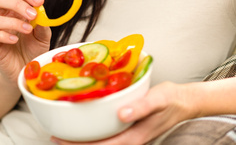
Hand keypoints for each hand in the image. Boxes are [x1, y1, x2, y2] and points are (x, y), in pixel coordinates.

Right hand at [0, 0, 51, 86]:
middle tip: (32, 15)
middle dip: (17, 4)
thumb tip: (41, 12)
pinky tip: (15, 40)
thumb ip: (43, 24)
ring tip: (27, 30)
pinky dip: (3, 35)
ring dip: (12, 22)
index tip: (39, 1)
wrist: (26, 70)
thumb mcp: (43, 37)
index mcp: (18, 10)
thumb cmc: (34, 49)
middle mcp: (5, 16)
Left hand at [50, 81, 197, 144]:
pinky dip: (95, 131)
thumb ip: (141, 107)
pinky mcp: (129, 127)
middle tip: (55, 136)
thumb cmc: (171, 99)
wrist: (184, 101)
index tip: (60, 140)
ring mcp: (129, 135)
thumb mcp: (158, 99)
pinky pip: (108, 134)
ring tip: (65, 132)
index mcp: (134, 137)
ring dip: (84, 140)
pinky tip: (88, 122)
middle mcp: (129, 139)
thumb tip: (121, 115)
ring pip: (102, 142)